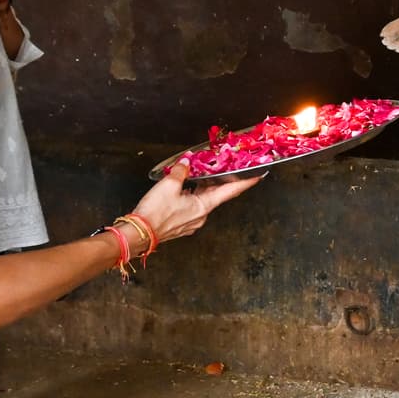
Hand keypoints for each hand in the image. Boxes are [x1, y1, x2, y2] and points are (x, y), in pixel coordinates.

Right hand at [127, 161, 261, 245]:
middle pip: (217, 195)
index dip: (246, 182)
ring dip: (204, 188)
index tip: (259, 175)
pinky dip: (193, 196)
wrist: (139, 234)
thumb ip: (181, 172)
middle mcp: (201, 216)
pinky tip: (186, 189)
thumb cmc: (155, 213)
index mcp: (204, 206)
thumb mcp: (169, 185)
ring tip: (202, 174)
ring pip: (203, 201)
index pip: (231, 191)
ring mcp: (192, 222)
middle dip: (221, 181)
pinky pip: (193, 207)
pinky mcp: (182, 224)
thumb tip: (186, 163)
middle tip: (227, 168)